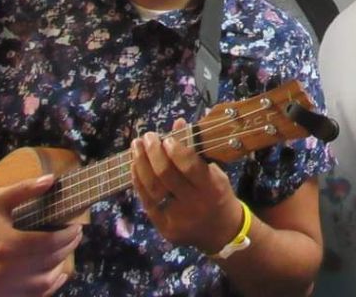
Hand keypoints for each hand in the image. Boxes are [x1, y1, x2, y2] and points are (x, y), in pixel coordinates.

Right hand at [0, 174, 81, 296]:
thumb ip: (25, 189)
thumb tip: (52, 178)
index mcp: (8, 244)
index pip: (50, 243)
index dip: (69, 236)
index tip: (77, 227)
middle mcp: (6, 269)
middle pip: (49, 261)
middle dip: (68, 247)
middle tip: (75, 236)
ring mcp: (1, 287)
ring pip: (43, 284)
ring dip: (59, 269)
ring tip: (65, 253)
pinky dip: (46, 288)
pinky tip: (54, 277)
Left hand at [130, 118, 243, 253]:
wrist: (221, 232)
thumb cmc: (218, 195)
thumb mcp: (215, 172)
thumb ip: (195, 150)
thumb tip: (178, 122)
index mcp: (212, 188)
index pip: (190, 167)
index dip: (176, 151)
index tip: (167, 137)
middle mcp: (194, 204)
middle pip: (167, 176)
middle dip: (154, 153)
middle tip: (148, 136)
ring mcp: (177, 218)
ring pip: (152, 188)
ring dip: (141, 164)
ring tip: (136, 146)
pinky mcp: (164, 228)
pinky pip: (147, 202)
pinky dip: (139, 182)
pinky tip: (134, 166)